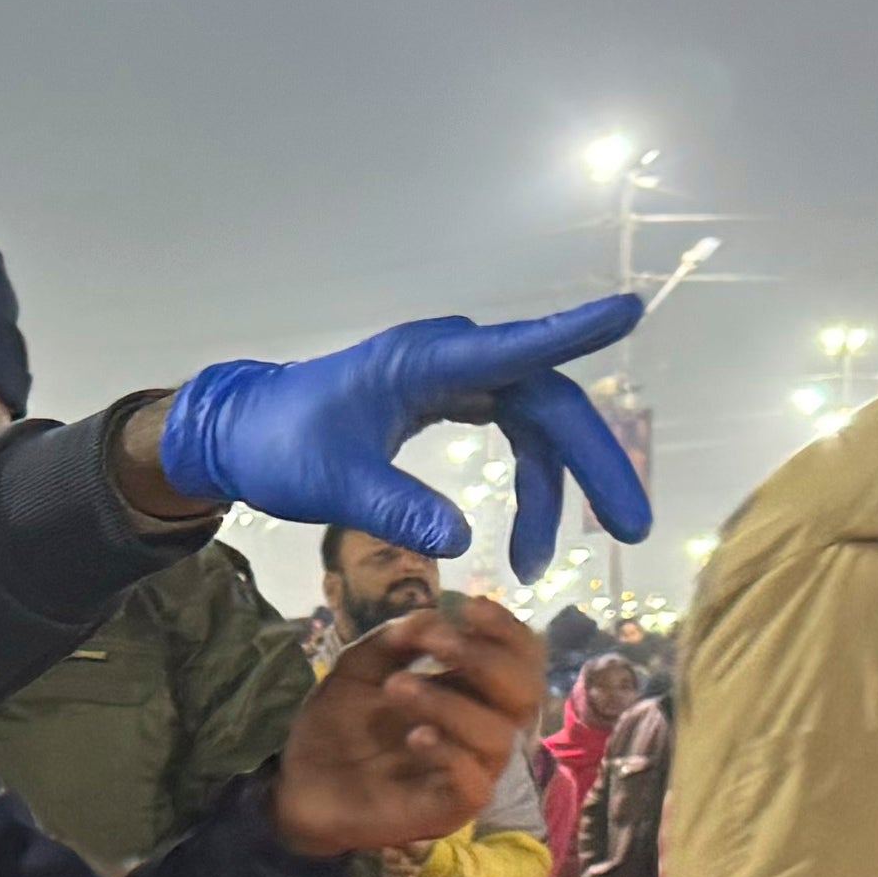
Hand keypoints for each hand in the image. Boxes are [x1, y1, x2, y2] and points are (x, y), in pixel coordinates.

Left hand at [141, 297, 653, 576]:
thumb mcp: (334, 486)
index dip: (572, 332)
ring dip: (552, 494)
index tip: (627, 311)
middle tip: (631, 527)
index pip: (514, 348)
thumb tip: (462, 541)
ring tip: (537, 565)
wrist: (247, 434)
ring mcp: (456, 378)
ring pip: (537, 428)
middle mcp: (452, 359)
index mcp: (425, 360)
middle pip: (549, 404)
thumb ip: (394, 508)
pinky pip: (514, 437)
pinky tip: (525, 539)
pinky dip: (527, 487)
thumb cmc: (283, 448)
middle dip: (592, 466)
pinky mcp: (452, 400)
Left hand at [265, 597, 542, 861]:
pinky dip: (451, 754)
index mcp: (469, 691)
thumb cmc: (338, 725)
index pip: (519, 658)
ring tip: (396, 687)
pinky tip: (416, 737)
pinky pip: (476, 784)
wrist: (296, 783)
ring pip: (496, 735)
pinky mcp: (451, 810)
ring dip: (450, 702)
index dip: (504, 630)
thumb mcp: (359, 667)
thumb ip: (395, 639)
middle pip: (525, 693)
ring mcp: (469, 771)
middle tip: (437, 645)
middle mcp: (479, 729)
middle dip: (486, 660)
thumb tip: (432, 617)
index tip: (469, 607)